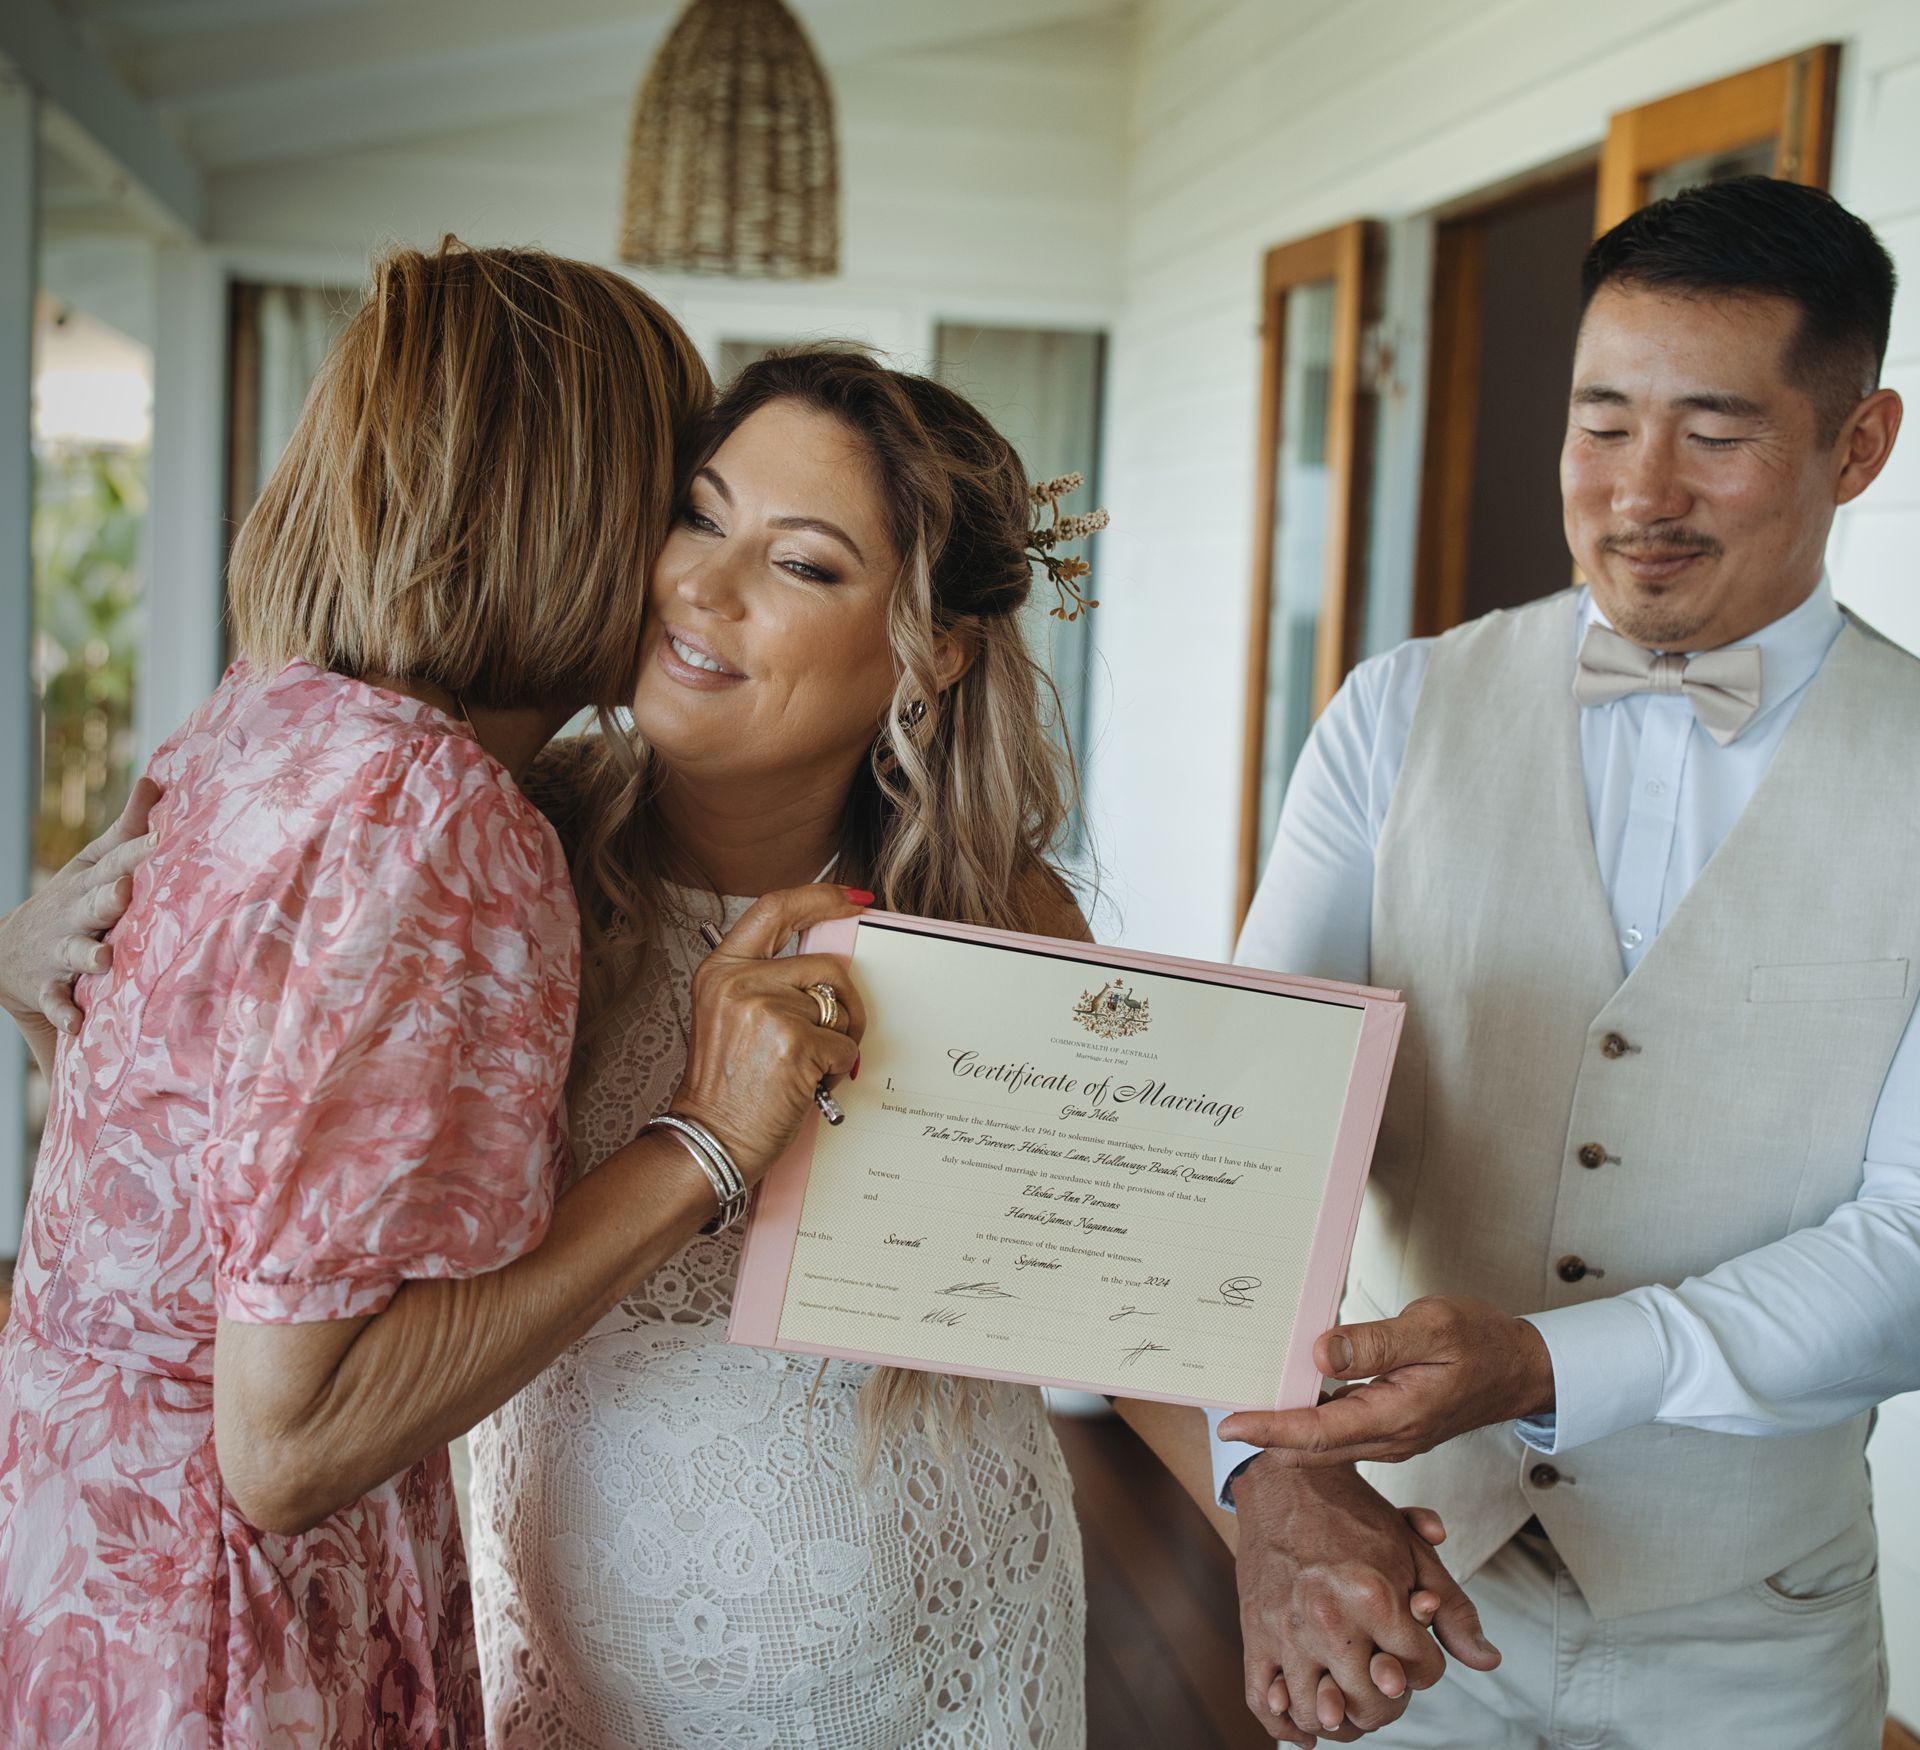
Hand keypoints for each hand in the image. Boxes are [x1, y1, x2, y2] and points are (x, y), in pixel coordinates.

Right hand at [0, 778, 160, 1062]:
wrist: (4, 951)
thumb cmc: (73, 899)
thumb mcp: (94, 863)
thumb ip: (128, 829)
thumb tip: (158, 780)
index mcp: (92, 883)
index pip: (117, 862)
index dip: (138, 851)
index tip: (164, 838)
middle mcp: (76, 915)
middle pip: (94, 904)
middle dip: (108, 898)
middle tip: (124, 894)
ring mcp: (59, 951)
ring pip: (75, 952)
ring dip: (88, 955)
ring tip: (103, 959)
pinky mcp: (48, 988)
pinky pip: (55, 1003)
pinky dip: (63, 1013)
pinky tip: (75, 1024)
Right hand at [671, 883, 868, 1181]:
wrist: (710, 1141)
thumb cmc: (725, 1089)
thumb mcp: (729, 1017)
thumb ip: (767, 982)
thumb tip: (827, 968)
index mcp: (721, 969)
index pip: (775, 910)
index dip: (819, 898)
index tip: (851, 900)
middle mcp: (740, 982)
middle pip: (827, 966)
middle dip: (847, 1003)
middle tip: (839, 1035)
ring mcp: (767, 1010)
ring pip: (839, 1008)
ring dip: (838, 1041)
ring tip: (807, 1067)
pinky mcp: (794, 1042)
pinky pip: (844, 1045)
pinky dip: (836, 1069)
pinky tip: (807, 1085)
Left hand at [1218, 1295, 1555, 1466]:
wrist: (1522, 1368)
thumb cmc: (1482, 1342)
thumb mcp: (1432, 1327)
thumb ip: (1376, 1342)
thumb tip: (1321, 1351)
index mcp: (1398, 1416)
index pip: (1320, 1432)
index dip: (1271, 1430)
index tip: (1230, 1425)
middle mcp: (1390, 1435)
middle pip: (1313, 1445)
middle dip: (1265, 1434)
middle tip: (1217, 1415)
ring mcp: (1390, 1434)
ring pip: (1324, 1439)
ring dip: (1285, 1426)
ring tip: (1241, 1401)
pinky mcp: (1390, 1423)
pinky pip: (1341, 1427)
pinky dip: (1310, 1415)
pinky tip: (1289, 1391)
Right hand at [1234, 1459, 1498, 1742]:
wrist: (1285, 1480)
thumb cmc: (1350, 1513)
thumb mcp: (1411, 1550)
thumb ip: (1453, 1608)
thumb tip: (1487, 1661)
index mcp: (1374, 1596)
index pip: (1422, 1672)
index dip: (1428, 1666)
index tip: (1415, 1651)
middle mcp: (1328, 1619)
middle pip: (1373, 1705)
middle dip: (1390, 1701)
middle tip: (1386, 1683)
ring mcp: (1287, 1629)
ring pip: (1319, 1714)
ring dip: (1341, 1720)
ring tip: (1349, 1702)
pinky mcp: (1255, 1631)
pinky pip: (1264, 1700)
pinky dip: (1285, 1722)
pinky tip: (1304, 1720)